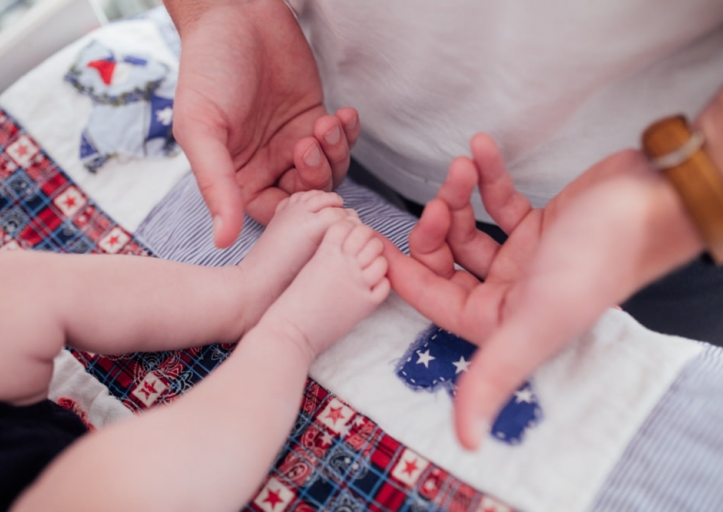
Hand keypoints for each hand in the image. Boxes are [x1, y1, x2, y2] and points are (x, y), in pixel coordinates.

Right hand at [165, 0, 359, 246]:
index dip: (294, 211)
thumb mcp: (201, 128)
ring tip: (324, 124)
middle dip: (316, 177)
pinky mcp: (314, 119)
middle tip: (308, 145)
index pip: (272, 215)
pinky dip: (347, 134)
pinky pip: (341, 142)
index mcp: (236, 176)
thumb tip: (221, 240)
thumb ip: (215, 184)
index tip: (304, 191)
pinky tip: (341, 114)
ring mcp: (293, 143)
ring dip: (335, 154)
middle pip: (307, 197)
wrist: (235, 13)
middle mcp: (266, 165)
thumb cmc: (208, 67)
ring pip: (330, 173)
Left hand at [384, 134, 703, 448]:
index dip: (402, 274)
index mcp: (503, 322)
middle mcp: (511, 294)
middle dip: (435, 227)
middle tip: (439, 200)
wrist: (656, 199)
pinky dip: (486, 176)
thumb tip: (466, 442)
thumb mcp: (537, 319)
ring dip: (458, 196)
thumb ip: (494, 376)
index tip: (374, 243)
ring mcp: (525, 258)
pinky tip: (480, 147)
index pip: (435, 301)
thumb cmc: (600, 258)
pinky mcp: (541, 224)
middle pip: (447, 262)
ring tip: (461, 167)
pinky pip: (499, 201)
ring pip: (470, 228)